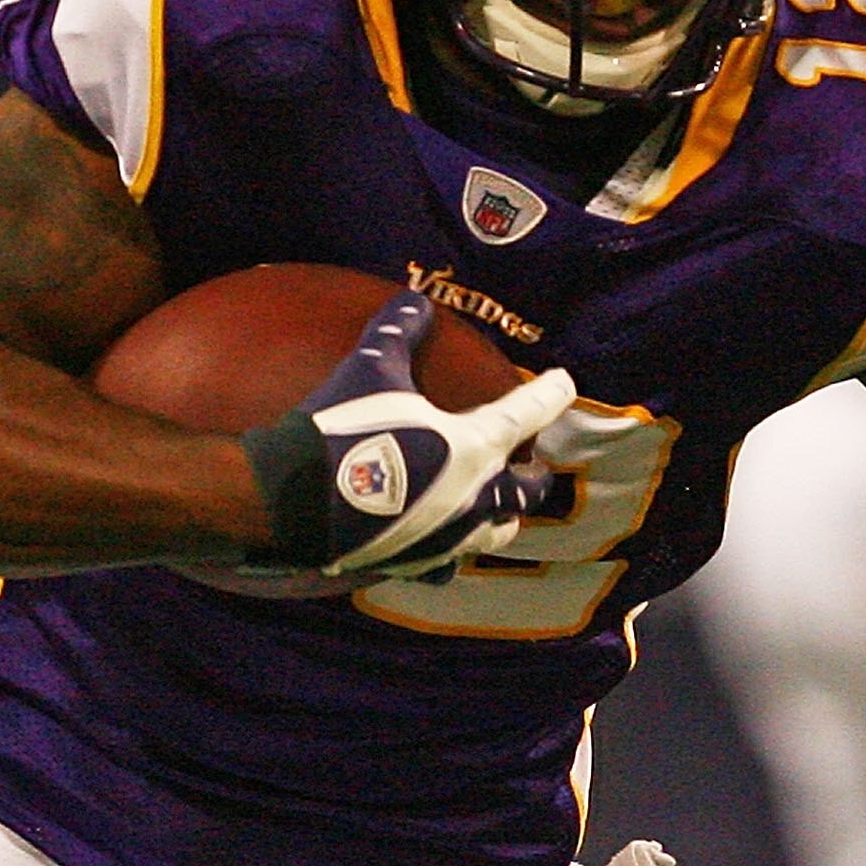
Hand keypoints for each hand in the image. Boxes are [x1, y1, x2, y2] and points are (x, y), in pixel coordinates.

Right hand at [241, 292, 575, 577]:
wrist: (299, 500)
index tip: (565, 383)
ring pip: (497, 533)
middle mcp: (476, 495)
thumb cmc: (345, 428)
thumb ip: (398, 332)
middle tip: (531, 466)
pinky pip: (447, 565)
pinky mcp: (419, 562)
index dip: (551, 394)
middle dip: (534, 476)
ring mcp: (451, 535)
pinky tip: (443, 551)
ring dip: (502, 518)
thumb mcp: (372, 368)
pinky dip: (450, 555)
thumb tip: (413, 299)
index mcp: (477, 445)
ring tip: (497, 510)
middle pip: (527, 490)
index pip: (529, 413)